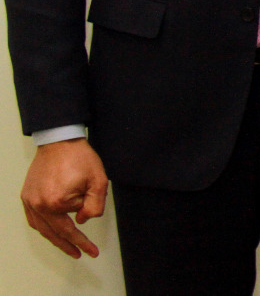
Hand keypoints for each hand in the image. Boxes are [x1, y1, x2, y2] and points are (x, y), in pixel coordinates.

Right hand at [20, 138, 107, 258]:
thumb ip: (95, 206)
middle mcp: (39, 204)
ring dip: (55, 239)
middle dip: (69, 246)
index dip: (84, 241)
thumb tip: (82, 220)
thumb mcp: (99, 181)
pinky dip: (43, 227)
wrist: (60, 140)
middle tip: (80, 254)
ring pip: (42, 228)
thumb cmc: (79, 157)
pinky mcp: (26, 195)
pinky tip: (51, 231)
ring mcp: (30, 200)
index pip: (72, 228)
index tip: (92, 251)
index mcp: (56, 203)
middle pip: (54, 233)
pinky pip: (33, 218)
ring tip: (67, 247)